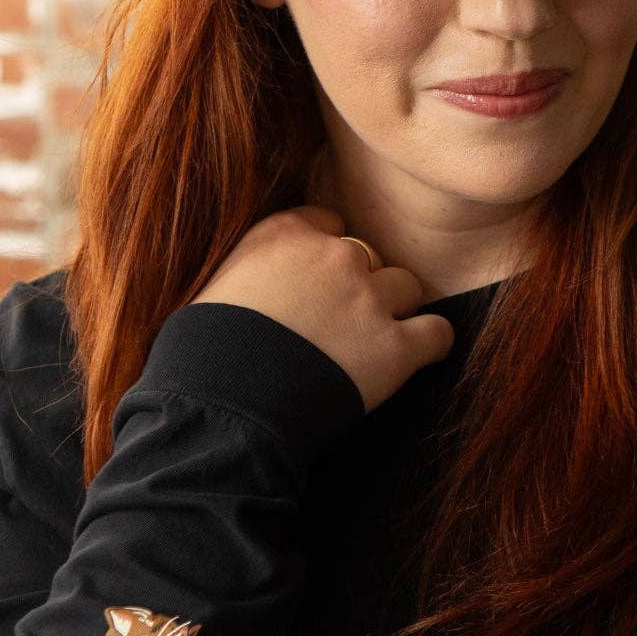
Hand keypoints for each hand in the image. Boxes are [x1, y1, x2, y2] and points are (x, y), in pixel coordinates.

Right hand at [190, 205, 454, 413]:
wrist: (217, 412)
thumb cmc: (199, 359)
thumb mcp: (217, 289)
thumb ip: (256, 272)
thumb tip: (265, 288)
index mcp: (285, 233)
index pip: (329, 224)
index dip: (326, 256)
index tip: (318, 284)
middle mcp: (333, 255)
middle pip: (369, 256)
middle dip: (359, 285)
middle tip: (340, 323)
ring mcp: (368, 299)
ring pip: (406, 287)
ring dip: (394, 311)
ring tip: (372, 343)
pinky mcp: (395, 348)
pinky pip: (437, 333)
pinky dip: (432, 344)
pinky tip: (420, 356)